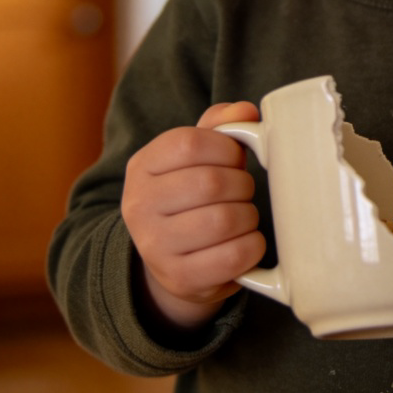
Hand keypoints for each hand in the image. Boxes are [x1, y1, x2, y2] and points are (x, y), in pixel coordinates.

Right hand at [121, 101, 264, 331]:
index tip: (235, 158)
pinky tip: (246, 241)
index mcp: (142, 166)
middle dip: (242, 184)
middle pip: (211, 183)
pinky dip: (253, 245)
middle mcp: (139, 206)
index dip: (227, 148)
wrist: (174, 259)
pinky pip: (235, 256)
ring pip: (225, 220)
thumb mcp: (199, 152)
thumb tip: (247, 113)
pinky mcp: (180, 279)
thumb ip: (222, 123)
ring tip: (243, 215)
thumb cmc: (194, 192)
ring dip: (249, 215)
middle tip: (242, 190)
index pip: (190, 143)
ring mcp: (155, 247)